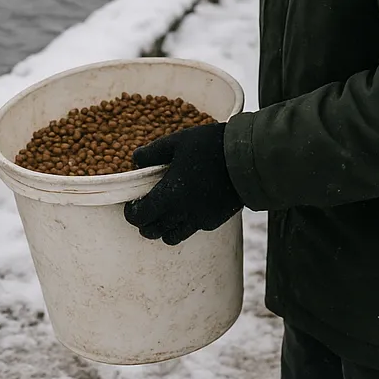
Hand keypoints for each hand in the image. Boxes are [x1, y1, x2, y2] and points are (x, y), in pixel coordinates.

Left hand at [123, 122, 242, 244]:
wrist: (247, 159)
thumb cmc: (209, 147)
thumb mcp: (177, 142)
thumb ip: (153, 152)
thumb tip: (135, 159)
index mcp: (170, 194)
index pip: (141, 216)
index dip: (131, 213)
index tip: (131, 205)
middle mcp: (183, 213)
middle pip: (153, 232)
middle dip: (144, 223)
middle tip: (144, 209)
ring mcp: (200, 220)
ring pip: (172, 237)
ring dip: (162, 229)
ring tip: (163, 212)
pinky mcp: (214, 221)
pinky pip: (192, 230)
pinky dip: (182, 225)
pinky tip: (185, 208)